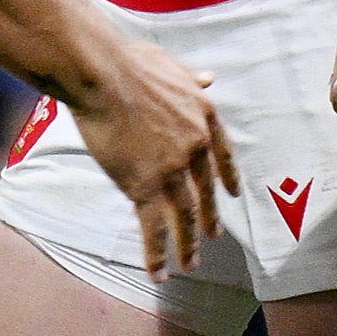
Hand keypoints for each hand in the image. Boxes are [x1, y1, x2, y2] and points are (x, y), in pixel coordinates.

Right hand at [67, 38, 238, 279]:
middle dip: (210, 218)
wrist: (104, 76)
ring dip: (188, 244)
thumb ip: (190, 77)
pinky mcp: (144, 186)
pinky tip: (158, 272)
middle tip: (214, 237)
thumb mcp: (170, 64)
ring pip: (185, 215)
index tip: (233, 194)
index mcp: (203, 115)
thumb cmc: (130, 62)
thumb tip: (209, 78)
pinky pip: (153, 227)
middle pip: (205, 191)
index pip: (222, 153)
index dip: (227, 176)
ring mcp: (171, 169)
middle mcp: (194, 146)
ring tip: (191, 264)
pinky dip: (156, 254)